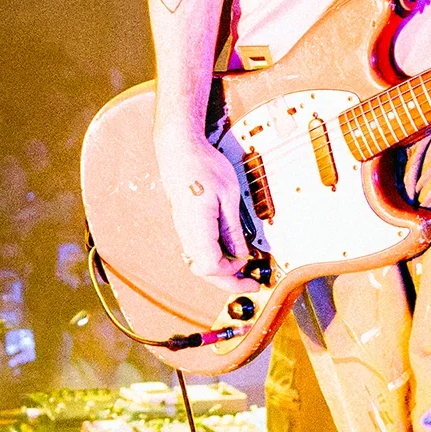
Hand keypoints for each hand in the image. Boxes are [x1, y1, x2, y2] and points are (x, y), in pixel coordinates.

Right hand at [154, 127, 247, 283]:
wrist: (180, 150)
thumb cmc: (204, 166)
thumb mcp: (228, 195)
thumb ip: (232, 229)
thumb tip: (241, 255)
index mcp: (197, 228)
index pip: (212, 267)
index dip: (232, 273)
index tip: (250, 269)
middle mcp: (186, 234)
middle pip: (204, 271)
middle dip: (228, 281)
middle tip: (250, 281)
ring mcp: (183, 230)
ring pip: (200, 263)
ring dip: (221, 270)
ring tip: (242, 267)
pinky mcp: (185, 225)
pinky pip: (198, 250)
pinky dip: (214, 257)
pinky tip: (229, 250)